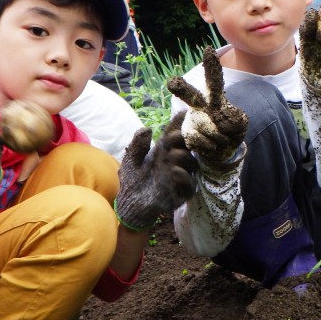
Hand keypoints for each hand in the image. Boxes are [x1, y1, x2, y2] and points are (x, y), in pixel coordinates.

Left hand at [114, 114, 197, 230]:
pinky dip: (183, 177)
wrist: (129, 205)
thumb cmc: (131, 180)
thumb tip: (147, 129)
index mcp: (165, 151)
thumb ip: (137, 144)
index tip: (184, 114)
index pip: (177, 135)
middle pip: (188, 148)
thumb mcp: (131, 160)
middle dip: (185, 140)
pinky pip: (189, 186)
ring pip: (191, 165)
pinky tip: (174, 171)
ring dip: (183, 157)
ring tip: (171, 154)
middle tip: (176, 135)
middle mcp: (176, 163)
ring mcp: (180, 178)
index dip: (181, 125)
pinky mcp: (181, 195)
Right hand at [167, 46, 247, 164]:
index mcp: (214, 99)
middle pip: (192, 96)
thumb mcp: (240, 123)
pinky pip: (200, 140)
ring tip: (222, 140)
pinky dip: (211, 146)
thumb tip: (216, 123)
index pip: (214, 81)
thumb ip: (233, 119)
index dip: (211, 66)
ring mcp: (192, 120)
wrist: (220, 152)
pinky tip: (212, 147)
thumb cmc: (231, 132)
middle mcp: (200, 107)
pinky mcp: (187, 134)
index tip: (208, 50)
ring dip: (220, 137)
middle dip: (181, 89)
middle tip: (173, 83)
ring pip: (205, 126)